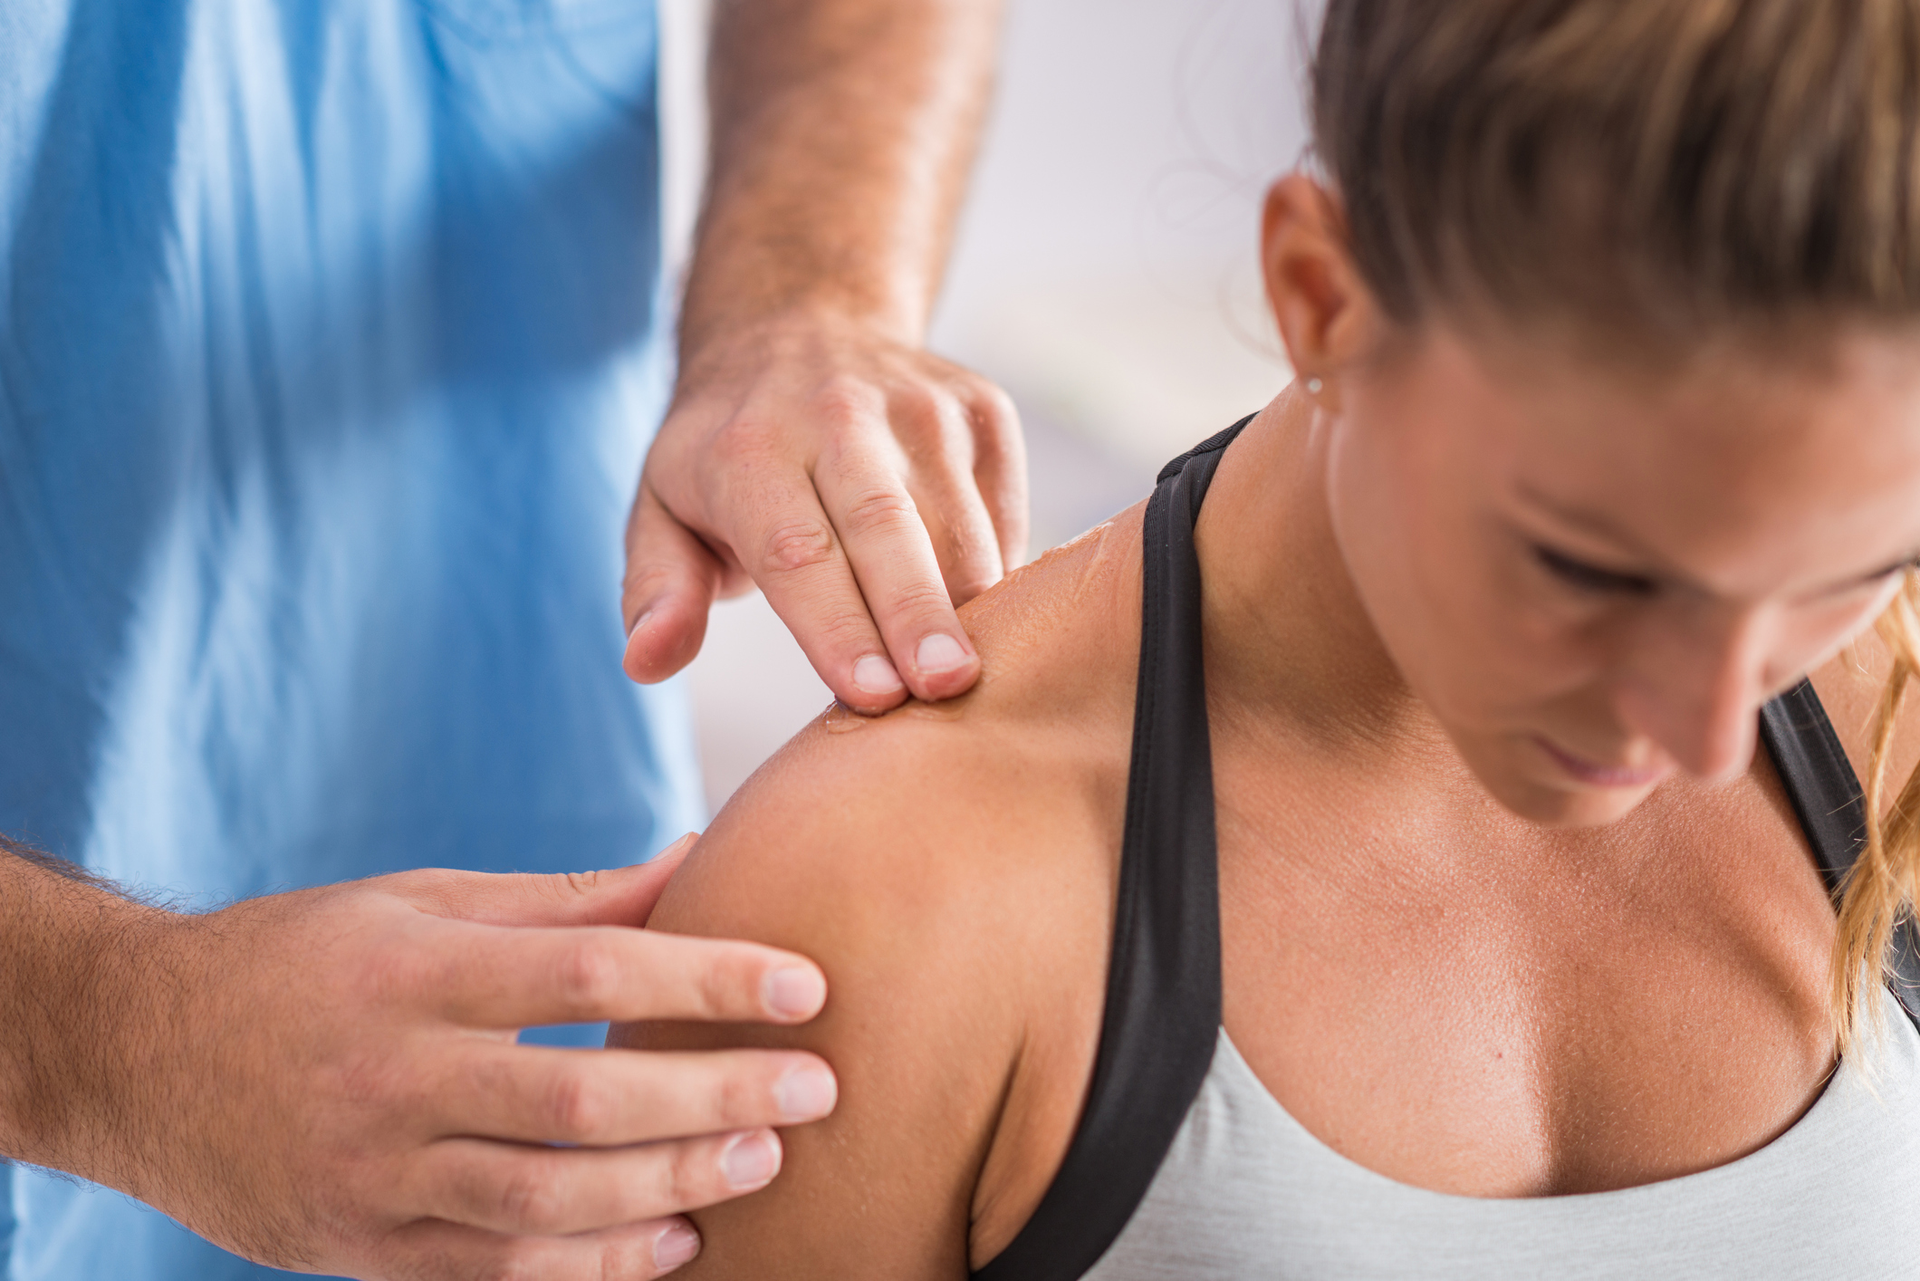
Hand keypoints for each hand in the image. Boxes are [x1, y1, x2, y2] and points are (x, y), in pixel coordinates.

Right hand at [50, 834, 835, 1279]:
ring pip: (548, 1202)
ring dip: (671, 1187)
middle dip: (716, 1097)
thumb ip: (567, 899)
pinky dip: (595, 1268)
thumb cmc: (305, 958)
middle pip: (583, 1097)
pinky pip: (498, 1274)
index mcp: (415, 968)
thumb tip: (701, 860)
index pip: (590, 968)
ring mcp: (373, 1175)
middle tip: (817, 1088)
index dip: (707, 978)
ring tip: (762, 1162)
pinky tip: (673, 1243)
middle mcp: (392, 1075)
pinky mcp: (362, 1250)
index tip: (804, 984)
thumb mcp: (423, 902)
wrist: (135, 1054)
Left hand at [622, 310, 1027, 712]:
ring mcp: (921, 407)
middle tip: (947, 687)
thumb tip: (646, 662)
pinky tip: (979, 622)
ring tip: (970, 681)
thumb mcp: (662, 508)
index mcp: (748, 449)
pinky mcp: (982, 411)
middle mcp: (838, 416)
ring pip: (959, 524)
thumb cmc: (727, 452)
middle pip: (886, 527)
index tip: (871, 696)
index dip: (836, 626)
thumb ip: (658, 590)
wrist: (804, 321)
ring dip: (969, 609)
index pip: (797, 550)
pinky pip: (1001, 511)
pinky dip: (998, 575)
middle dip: (918, 614)